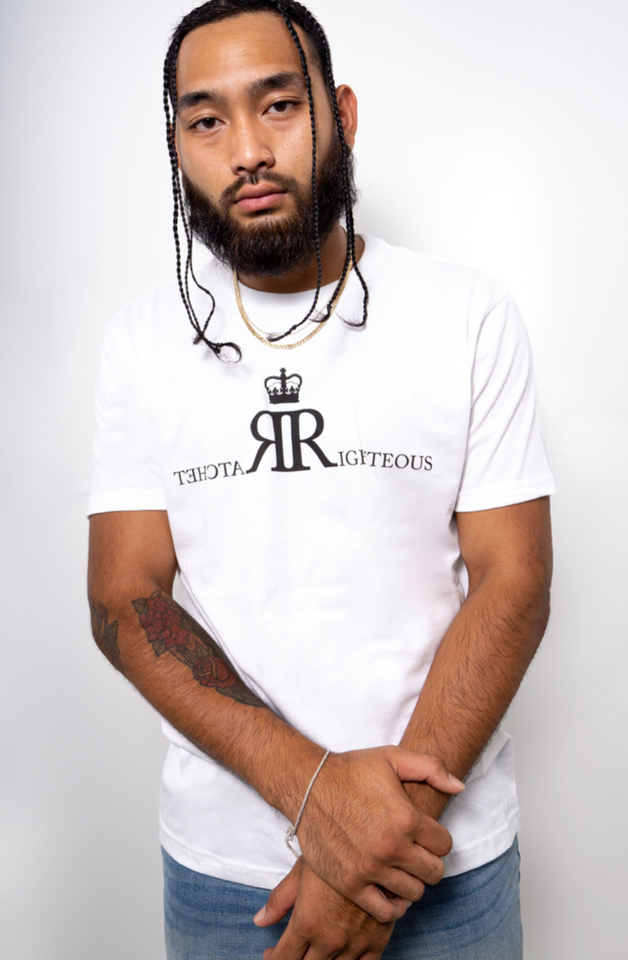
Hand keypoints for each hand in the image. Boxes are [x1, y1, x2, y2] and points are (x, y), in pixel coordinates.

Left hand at [256, 858, 394, 959]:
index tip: (271, 953)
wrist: (375, 848)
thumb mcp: (301, 872)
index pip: (284, 958)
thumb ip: (279, 900)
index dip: (274, 959)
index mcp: (306, 924)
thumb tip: (260, 920)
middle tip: (290, 954)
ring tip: (313, 954)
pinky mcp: (376, 943)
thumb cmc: (335, 854)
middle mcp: (328, 941)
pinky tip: (340, 958)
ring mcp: (353, 945)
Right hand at [295, 747, 463, 921]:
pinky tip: (389, 888)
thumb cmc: (351, 770)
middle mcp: (391, 847)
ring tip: (401, 867)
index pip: (445, 845)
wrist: (308, 785)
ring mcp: (370, 868)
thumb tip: (458, 787)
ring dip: (412, 881)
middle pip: (435, 872)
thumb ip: (431, 768)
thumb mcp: (392, 757)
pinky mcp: (350, 883)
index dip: (438, 838)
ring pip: (414, 892)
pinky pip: (386, 911)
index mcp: (406, 818)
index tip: (426, 834)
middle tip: (416, 852)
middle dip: (429, 861)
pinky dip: (393, 905)